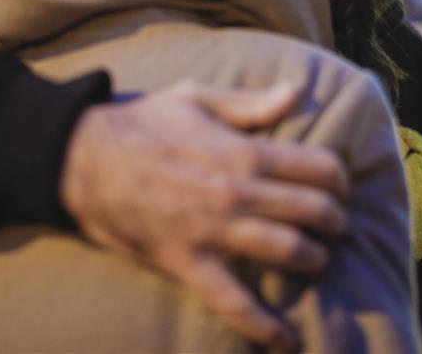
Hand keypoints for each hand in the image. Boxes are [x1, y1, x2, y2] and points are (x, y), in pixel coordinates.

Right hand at [59, 80, 349, 350]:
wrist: (82, 158)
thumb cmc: (141, 123)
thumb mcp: (196, 97)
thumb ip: (250, 103)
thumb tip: (295, 93)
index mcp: (245, 151)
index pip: (319, 168)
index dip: (338, 179)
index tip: (337, 186)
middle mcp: (239, 193)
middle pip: (315, 212)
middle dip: (335, 221)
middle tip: (334, 225)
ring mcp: (215, 231)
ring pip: (290, 253)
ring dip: (315, 260)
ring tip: (316, 260)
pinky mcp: (188, 262)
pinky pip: (233, 302)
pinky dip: (263, 325)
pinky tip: (287, 339)